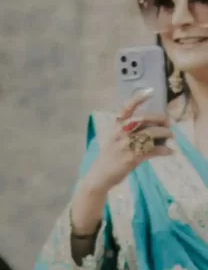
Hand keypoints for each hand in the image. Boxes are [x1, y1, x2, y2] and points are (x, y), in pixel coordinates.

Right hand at [69, 91, 172, 243]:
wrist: (99, 177)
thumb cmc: (108, 159)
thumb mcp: (113, 141)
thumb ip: (127, 133)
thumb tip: (149, 129)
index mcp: (116, 128)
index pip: (126, 109)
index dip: (138, 99)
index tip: (150, 91)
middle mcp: (121, 134)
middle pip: (144, 119)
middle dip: (160, 119)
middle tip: (168, 124)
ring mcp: (126, 145)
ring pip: (151, 134)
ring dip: (165, 134)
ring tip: (171, 137)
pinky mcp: (132, 158)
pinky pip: (153, 151)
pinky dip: (164, 151)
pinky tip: (169, 152)